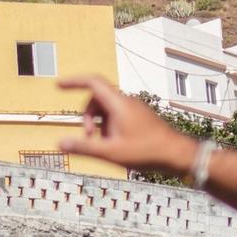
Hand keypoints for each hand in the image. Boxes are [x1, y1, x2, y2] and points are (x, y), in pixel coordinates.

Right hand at [58, 75, 196, 175]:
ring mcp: (134, 108)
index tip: (59, 85)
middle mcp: (126, 102)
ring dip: (99, 123)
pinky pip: (117, 115)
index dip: (73, 82)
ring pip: (107, 108)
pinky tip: (116, 145)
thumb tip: (59, 143)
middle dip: (87, 116)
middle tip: (90, 137)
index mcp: (118, 104)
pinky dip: (110, 126)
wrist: (178, 155)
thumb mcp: (110, 153)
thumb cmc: (147, 152)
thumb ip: (84, 147)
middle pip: (97, 98)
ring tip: (104, 145)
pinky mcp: (139, 116)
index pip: (92, 83)